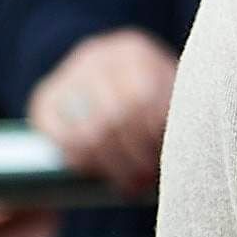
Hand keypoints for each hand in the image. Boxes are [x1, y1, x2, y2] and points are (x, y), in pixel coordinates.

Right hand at [27, 27, 177, 194]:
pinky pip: (61, 138)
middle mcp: (98, 56)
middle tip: (146, 181)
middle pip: (117, 116)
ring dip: (111, 166)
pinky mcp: (44, 99)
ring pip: (90, 131)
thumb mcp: (165, 93)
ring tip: (129, 185)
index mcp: (134, 52)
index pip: (144, 96)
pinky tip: (95, 172)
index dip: (156, 136)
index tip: (168, 162)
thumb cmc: (145, 100)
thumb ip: (177, 116)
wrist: (98, 79)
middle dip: (135, 158)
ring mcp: (67, 76)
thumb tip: (193, 155)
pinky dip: (80, 161)